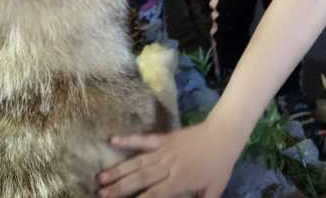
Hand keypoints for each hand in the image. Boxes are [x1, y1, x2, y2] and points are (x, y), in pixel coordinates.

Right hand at [97, 123, 238, 197]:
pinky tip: (113, 140)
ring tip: (101, 178)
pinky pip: (144, 139)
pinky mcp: (165, 138)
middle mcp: (168, 166)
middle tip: (101, 194)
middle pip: (141, 179)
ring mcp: (165, 150)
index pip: (154, 195)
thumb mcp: (214, 191)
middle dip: (120, 188)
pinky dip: (129, 139)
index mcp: (180, 181)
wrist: (225, 134)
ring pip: (138, 161)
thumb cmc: (219, 165)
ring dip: (119, 169)